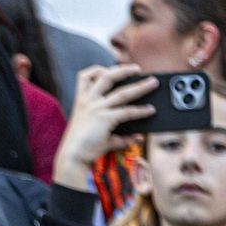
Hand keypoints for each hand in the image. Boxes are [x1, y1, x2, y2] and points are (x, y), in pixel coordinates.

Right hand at [51, 64, 156, 188]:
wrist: (72, 156)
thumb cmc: (82, 146)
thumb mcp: (98, 134)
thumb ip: (119, 135)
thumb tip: (137, 137)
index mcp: (81, 101)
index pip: (85, 77)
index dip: (97, 69)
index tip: (107, 68)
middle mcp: (89, 101)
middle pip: (106, 77)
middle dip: (123, 70)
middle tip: (137, 69)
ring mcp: (97, 109)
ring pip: (123, 92)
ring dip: (140, 86)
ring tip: (153, 83)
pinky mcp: (106, 119)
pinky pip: (127, 112)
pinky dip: (140, 111)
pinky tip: (150, 110)